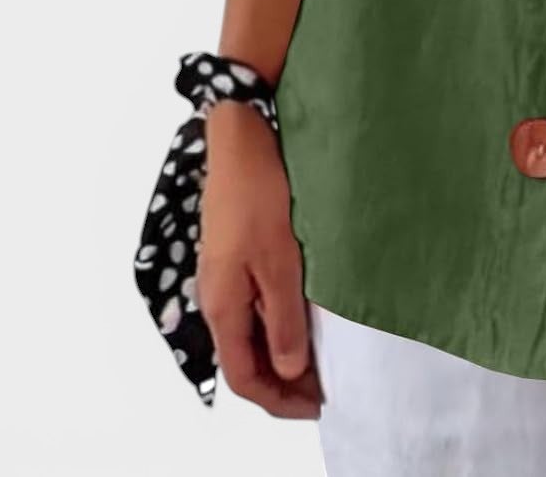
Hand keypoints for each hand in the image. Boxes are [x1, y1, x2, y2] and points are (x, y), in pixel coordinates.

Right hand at [196, 100, 321, 416]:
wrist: (243, 141)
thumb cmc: (260, 196)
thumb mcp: (280, 262)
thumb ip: (283, 319)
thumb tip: (288, 370)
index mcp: (223, 307)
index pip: (245, 377)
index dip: (280, 401)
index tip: (319, 405)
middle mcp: (218, 298)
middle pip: (246, 360)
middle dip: (284, 383)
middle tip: (327, 388)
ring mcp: (226, 277)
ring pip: (252, 334)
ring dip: (283, 352)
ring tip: (323, 358)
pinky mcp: (238, 256)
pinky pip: (256, 307)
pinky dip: (280, 323)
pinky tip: (307, 316)